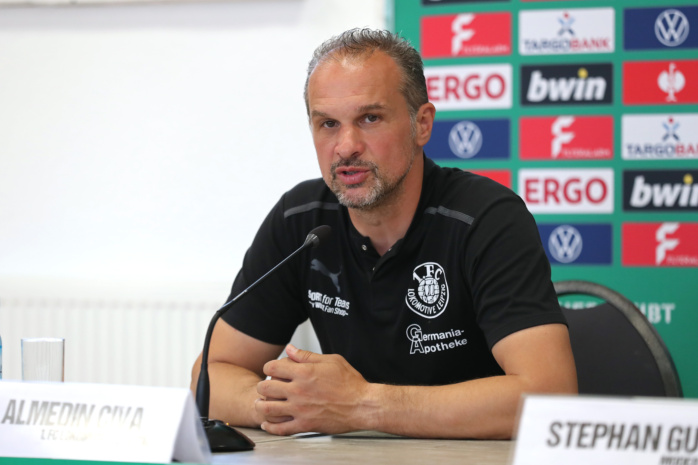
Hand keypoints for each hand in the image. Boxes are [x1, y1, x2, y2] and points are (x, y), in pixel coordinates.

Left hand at [255, 344, 370, 435]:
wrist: (362, 405)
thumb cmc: (350, 383)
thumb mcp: (331, 360)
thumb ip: (307, 356)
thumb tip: (290, 349)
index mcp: (304, 373)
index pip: (272, 368)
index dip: (269, 367)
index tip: (271, 370)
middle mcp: (298, 391)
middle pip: (265, 388)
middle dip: (263, 386)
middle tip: (266, 387)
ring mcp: (300, 409)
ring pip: (268, 409)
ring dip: (262, 405)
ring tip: (262, 403)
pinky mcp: (305, 425)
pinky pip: (280, 429)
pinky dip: (270, 427)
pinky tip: (267, 423)